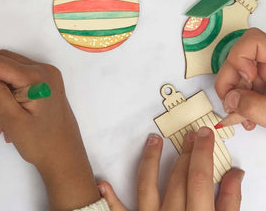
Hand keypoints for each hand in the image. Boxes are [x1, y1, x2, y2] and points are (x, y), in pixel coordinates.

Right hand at [0, 50, 99, 210]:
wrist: (65, 158)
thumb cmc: (41, 143)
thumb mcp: (13, 122)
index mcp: (36, 76)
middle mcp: (43, 69)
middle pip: (2, 64)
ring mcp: (46, 75)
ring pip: (9, 74)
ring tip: (0, 126)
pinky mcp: (46, 83)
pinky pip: (19, 81)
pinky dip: (10, 97)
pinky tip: (11, 120)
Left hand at [97, 128, 242, 210]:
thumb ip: (230, 205)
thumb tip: (235, 175)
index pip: (200, 178)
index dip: (203, 153)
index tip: (205, 135)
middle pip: (178, 178)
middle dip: (185, 153)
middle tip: (190, 135)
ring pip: (148, 185)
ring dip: (150, 160)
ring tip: (153, 140)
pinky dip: (111, 200)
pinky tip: (103, 183)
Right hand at [215, 28, 265, 129]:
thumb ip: (252, 106)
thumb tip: (232, 99)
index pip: (251, 41)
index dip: (239, 59)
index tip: (245, 81)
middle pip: (242, 60)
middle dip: (232, 85)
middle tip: (233, 105)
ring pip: (244, 75)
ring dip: (237, 96)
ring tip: (240, 117)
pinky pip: (252, 86)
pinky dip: (245, 100)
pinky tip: (246, 116)